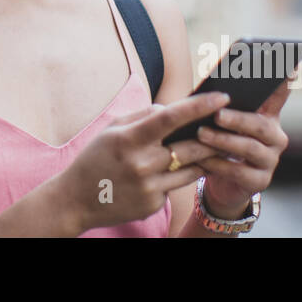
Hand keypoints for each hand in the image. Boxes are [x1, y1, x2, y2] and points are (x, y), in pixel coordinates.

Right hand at [54, 92, 230, 234]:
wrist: (76, 200)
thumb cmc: (95, 158)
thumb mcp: (112, 129)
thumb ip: (143, 116)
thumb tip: (173, 109)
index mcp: (129, 139)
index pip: (171, 118)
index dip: (199, 106)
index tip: (222, 96)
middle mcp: (142, 164)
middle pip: (192, 147)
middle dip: (212, 136)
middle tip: (226, 126)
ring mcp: (149, 188)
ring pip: (192, 169)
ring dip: (200, 157)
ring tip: (204, 148)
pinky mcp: (153, 205)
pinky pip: (175, 186)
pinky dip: (175, 176)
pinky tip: (162, 174)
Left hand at [195, 77, 294, 216]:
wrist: (222, 180)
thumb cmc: (220, 140)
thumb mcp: (220, 120)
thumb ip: (221, 104)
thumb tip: (208, 91)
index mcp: (268, 115)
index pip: (280, 95)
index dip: (285, 81)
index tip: (290, 66)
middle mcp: (275, 137)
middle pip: (260, 125)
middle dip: (238, 119)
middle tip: (217, 115)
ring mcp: (270, 160)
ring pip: (250, 148)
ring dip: (224, 140)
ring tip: (201, 133)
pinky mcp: (260, 181)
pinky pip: (239, 171)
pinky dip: (218, 163)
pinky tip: (203, 158)